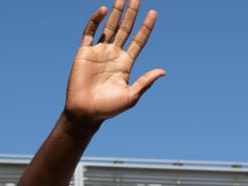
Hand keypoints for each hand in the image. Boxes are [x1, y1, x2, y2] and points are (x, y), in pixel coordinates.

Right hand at [65, 0, 165, 125]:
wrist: (85, 112)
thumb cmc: (108, 109)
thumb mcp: (131, 96)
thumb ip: (145, 82)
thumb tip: (162, 71)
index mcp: (126, 64)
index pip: (139, 40)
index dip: (146, 27)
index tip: (153, 13)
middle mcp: (113, 54)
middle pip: (125, 29)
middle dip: (132, 13)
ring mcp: (99, 51)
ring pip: (109, 26)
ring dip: (116, 12)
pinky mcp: (85, 51)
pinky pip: (90, 31)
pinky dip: (96, 20)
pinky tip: (104, 10)